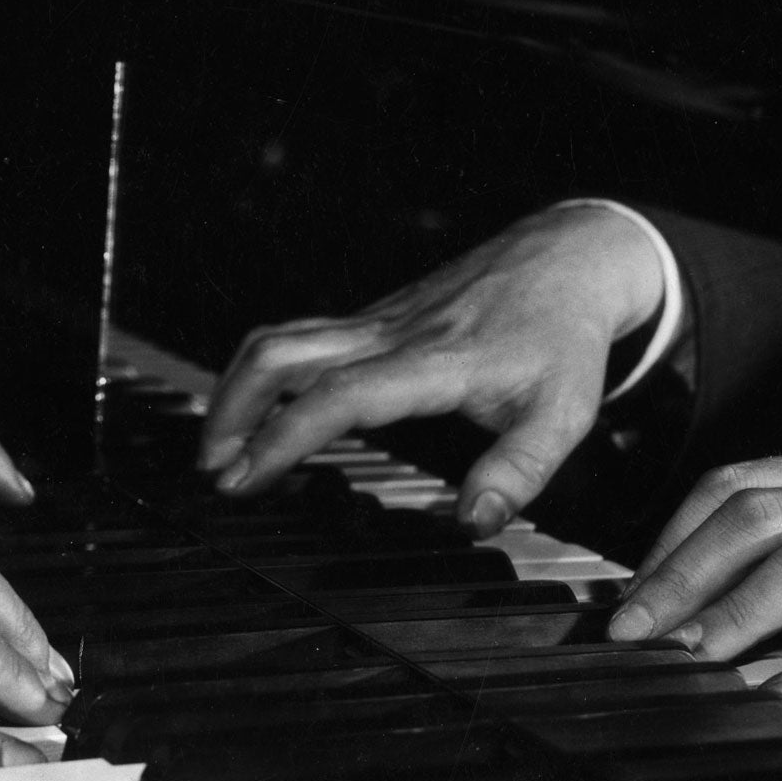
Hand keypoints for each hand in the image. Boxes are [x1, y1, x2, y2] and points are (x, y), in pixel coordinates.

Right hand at [199, 204, 665, 534]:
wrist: (567, 260)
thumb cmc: (562, 339)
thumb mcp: (562, 415)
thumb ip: (518, 472)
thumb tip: (474, 521)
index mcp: (434, 362)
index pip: (338, 396)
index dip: (283, 436)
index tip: (246, 477)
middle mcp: (392, 334)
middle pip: (283, 353)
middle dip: (232, 410)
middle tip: (214, 470)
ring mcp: (378, 320)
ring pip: (283, 338)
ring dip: (237, 388)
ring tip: (220, 447)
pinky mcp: (375, 316)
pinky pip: (303, 337)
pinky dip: (265, 373)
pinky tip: (261, 411)